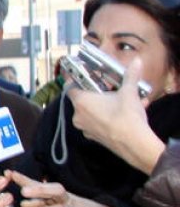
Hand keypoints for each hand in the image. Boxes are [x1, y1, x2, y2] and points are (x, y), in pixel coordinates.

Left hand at [9, 171, 117, 206]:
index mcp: (57, 193)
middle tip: (23, 192)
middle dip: (39, 190)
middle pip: (55, 191)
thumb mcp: (55, 200)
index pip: (41, 183)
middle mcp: (65, 200)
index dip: (26, 179)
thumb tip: (18, 195)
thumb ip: (36, 196)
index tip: (10, 174)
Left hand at [67, 57, 164, 174]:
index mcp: (81, 102)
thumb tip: (137, 62)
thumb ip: (131, 76)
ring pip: (93, 112)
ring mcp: (85, 129)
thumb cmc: (127, 117)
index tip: (83, 76)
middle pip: (83, 100)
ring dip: (106, 105)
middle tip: (110, 88)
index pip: (70, 87)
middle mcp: (78, 116)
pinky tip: (127, 114)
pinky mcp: (95, 138)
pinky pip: (100, 123)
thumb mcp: (129, 92)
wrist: (135, 145)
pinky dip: (110, 117)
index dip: (76, 80)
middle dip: (97, 93)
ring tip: (125, 101)